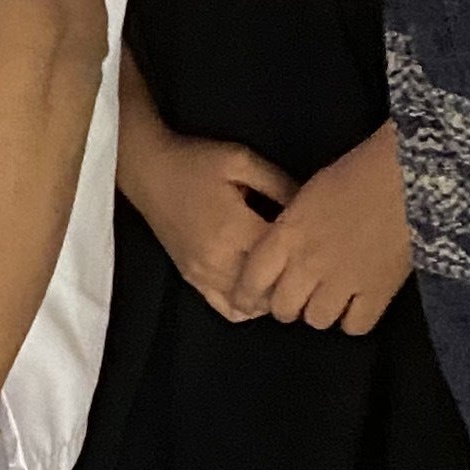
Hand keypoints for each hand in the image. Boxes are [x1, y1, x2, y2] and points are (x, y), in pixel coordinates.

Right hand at [117, 113, 293, 319]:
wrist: (147, 169)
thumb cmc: (196, 161)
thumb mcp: (242, 161)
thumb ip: (279, 185)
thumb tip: (312, 210)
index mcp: (235, 229)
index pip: (284, 258)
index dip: (308, 255)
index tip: (322, 244)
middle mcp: (219, 260)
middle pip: (269, 290)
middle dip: (292, 281)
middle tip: (310, 266)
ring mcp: (203, 274)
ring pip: (249, 306)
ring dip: (271, 296)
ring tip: (286, 277)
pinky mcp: (192, 278)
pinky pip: (226, 308)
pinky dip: (247, 306)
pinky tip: (259, 290)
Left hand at [231, 125, 410, 335]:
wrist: (407, 175)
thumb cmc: (356, 172)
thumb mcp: (307, 194)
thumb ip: (289, 227)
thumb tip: (281, 249)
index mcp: (287, 235)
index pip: (252, 279)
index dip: (247, 295)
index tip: (248, 301)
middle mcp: (308, 263)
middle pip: (283, 308)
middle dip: (286, 305)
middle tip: (298, 295)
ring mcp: (343, 281)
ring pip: (316, 320)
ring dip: (320, 311)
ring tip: (331, 298)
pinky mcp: (378, 292)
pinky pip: (355, 326)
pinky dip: (354, 319)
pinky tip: (358, 304)